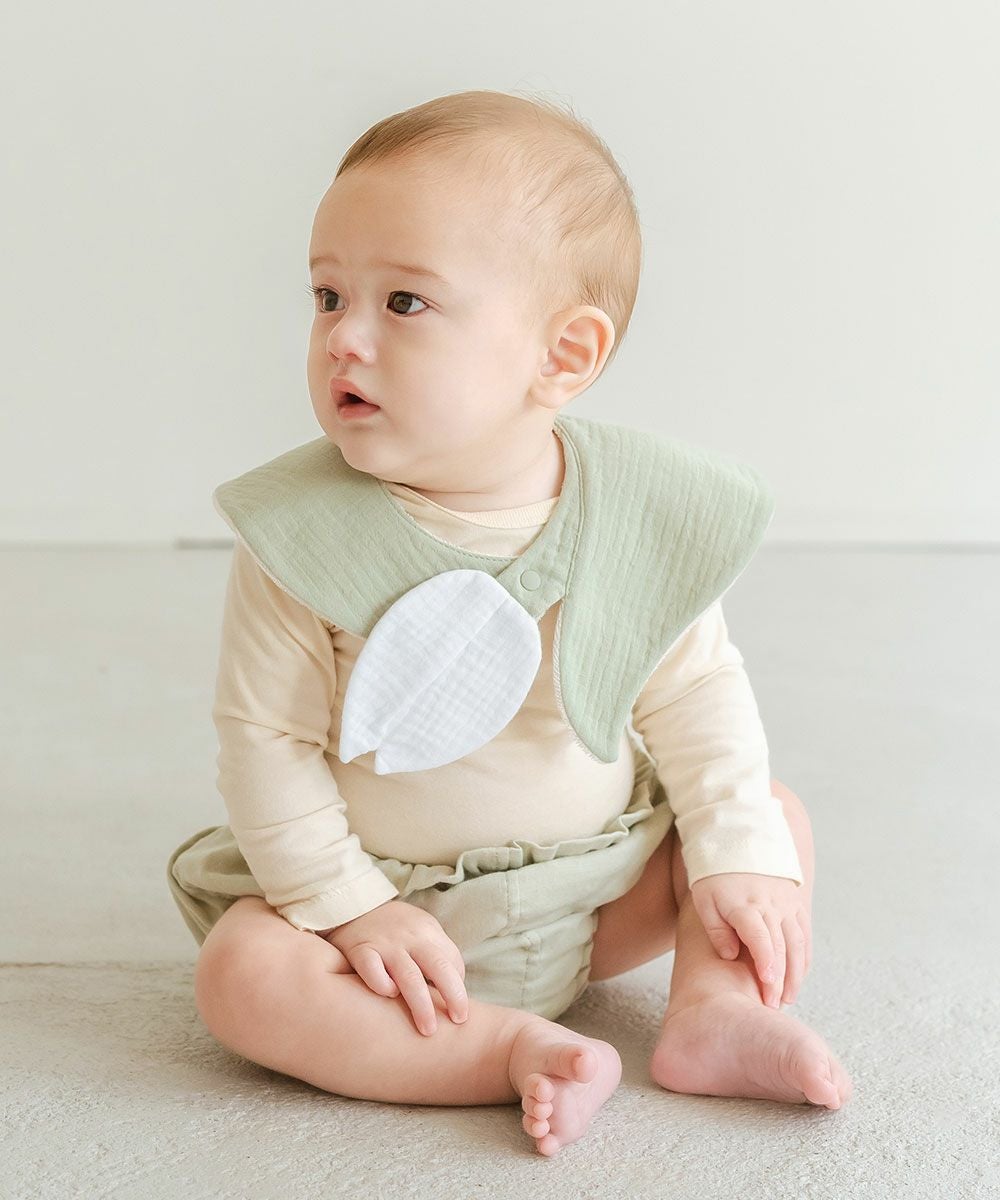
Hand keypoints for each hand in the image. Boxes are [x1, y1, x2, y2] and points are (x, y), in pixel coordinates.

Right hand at [321, 899, 468, 1035]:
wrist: (351, 907)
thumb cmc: (392, 928)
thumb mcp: (418, 929)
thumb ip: (434, 953)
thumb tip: (452, 992)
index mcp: (428, 931)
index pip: (453, 961)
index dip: (458, 986)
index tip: (456, 1007)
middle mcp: (411, 937)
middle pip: (440, 967)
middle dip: (454, 996)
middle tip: (459, 1019)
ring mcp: (385, 944)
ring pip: (410, 976)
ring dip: (422, 1005)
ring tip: (428, 1030)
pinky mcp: (361, 950)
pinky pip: (373, 970)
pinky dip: (382, 985)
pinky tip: (388, 996)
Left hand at [688, 872, 810, 1007]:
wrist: (739, 839)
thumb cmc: (714, 874)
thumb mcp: (703, 900)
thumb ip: (716, 929)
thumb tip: (730, 955)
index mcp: (745, 904)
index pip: (760, 937)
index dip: (765, 961)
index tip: (767, 983)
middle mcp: (771, 904)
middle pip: (780, 946)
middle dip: (779, 979)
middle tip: (772, 1006)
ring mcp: (787, 903)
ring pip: (797, 943)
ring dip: (795, 973)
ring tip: (787, 999)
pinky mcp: (796, 903)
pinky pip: (804, 934)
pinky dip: (803, 957)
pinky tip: (798, 976)